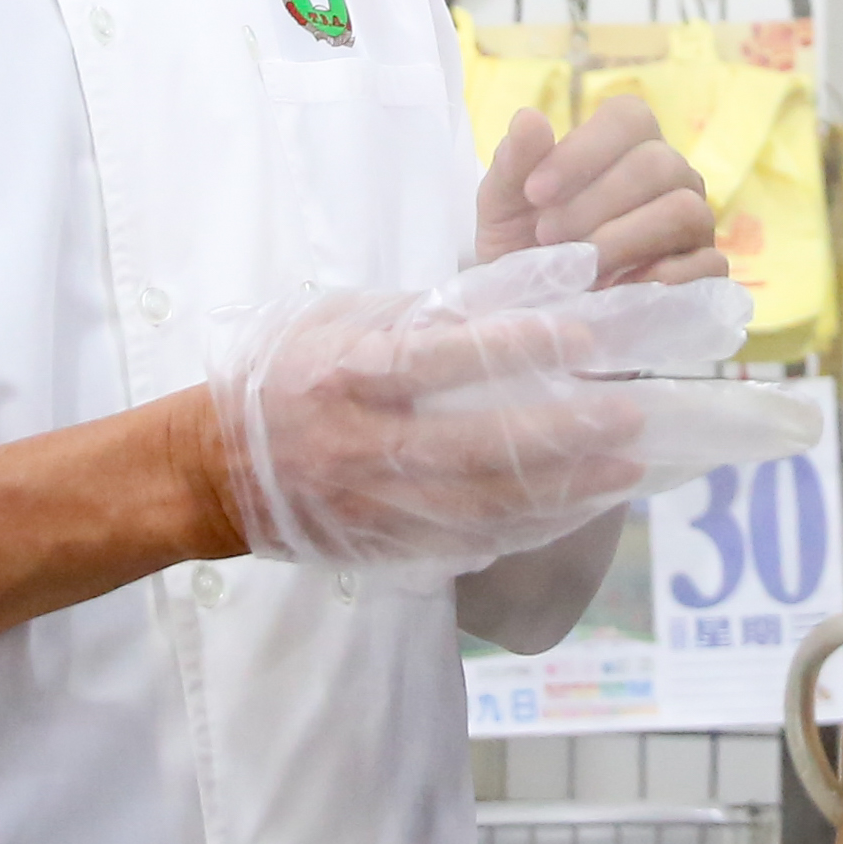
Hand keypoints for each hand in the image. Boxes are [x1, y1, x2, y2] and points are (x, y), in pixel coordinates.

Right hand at [210, 244, 817, 583]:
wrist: (212, 470)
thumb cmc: (284, 376)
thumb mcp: (336, 322)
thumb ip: (414, 316)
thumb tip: (505, 298)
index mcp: (348, 371)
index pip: (443, 357)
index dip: (519, 346)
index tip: (587, 335)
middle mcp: (362, 442)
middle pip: (478, 444)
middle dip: (564, 433)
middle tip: (631, 413)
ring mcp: (374, 504)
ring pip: (486, 505)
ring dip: (564, 489)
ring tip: (627, 468)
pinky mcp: (384, 545)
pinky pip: (470, 542)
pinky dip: (529, 527)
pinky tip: (577, 510)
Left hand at [478, 90, 723, 285]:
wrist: (537, 314)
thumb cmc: (524, 247)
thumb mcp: (503, 208)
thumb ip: (514, 163)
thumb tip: (529, 118)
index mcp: (627, 146)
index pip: (630, 117)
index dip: (584, 150)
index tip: (535, 192)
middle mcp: (671, 177)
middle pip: (658, 163)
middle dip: (596, 202)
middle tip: (548, 236)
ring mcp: (694, 226)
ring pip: (684, 210)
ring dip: (625, 238)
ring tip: (582, 266)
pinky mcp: (705, 274)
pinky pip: (709, 264)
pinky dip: (665, 277)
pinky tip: (620, 289)